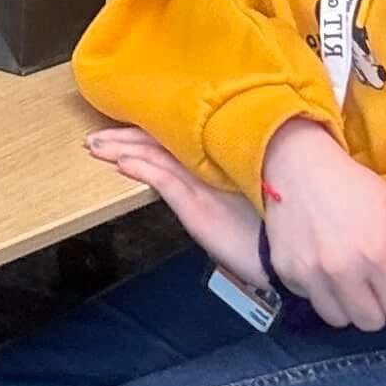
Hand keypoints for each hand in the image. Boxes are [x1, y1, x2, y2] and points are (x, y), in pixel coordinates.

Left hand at [88, 126, 263, 287]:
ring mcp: (205, 185)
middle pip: (161, 144)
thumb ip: (221, 185)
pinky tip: (122, 165)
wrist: (290, 257)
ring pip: (157, 157)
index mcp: (220, 164)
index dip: (146, 132)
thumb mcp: (243, 204)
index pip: (175, 141)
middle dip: (126, 137)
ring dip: (124, 149)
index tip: (119, 127)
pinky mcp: (200, 207)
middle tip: (95, 136)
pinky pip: (164, 181)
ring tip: (96, 145)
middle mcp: (212, 167)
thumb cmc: (270, 234)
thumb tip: (197, 176)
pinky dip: (142, 170)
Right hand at [256, 118, 385, 331]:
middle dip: (378, 306)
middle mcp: (342, 271)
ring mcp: (310, 275)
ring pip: (339, 320)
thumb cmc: (355, 186)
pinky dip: (321, 292)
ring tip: (348, 278)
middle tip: (373, 280)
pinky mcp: (285, 274)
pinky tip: (322, 265)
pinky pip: (312, 302)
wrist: (297, 167)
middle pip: (371, 322)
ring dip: (348, 305)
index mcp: (377, 255)